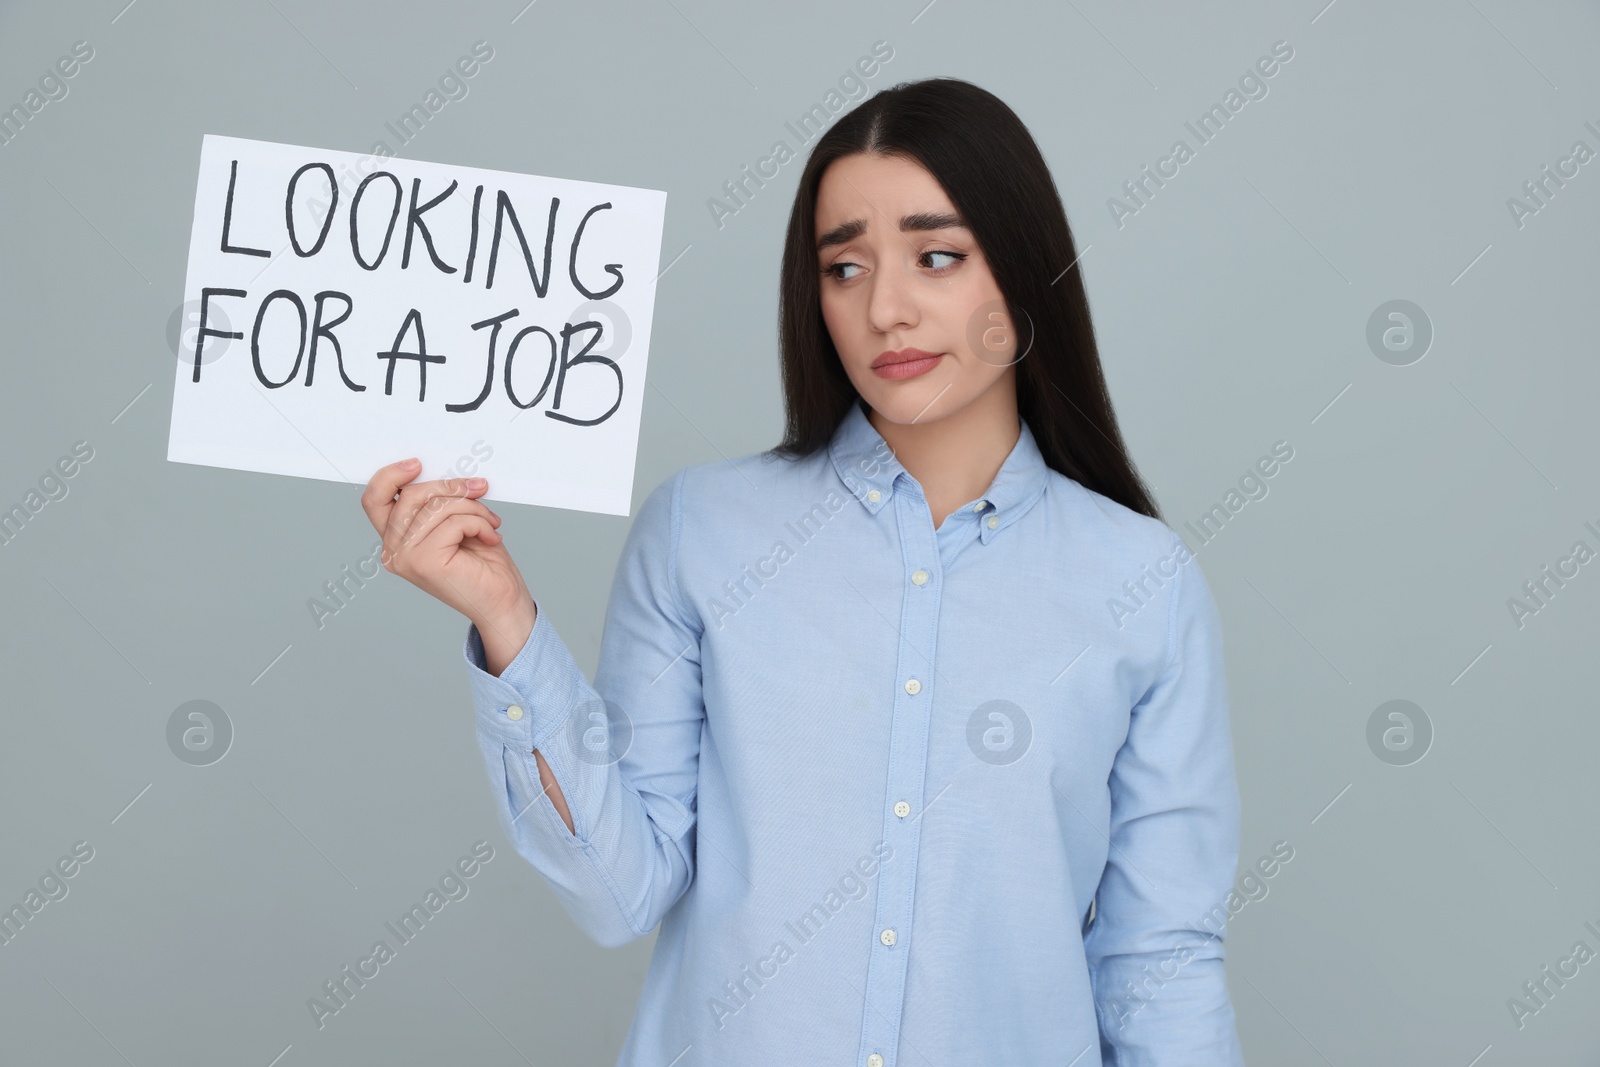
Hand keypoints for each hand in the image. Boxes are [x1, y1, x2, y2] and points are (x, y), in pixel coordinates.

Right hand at [360, 459, 535, 658]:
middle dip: (451, 487)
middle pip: (412, 495)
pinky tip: (491, 536)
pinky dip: (480, 523)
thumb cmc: (484, 566)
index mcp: (395, 541)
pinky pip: (454, 521)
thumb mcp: (456, 523)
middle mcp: (393, 551)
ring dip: (473, 508)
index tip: (417, 463)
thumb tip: (446, 473)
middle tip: (479, 488)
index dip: (390, 476)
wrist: (503, 603)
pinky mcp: (425, 562)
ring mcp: (405, 558)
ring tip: (490, 522)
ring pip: (437, 506)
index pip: (374, 500)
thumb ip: (439, 504)